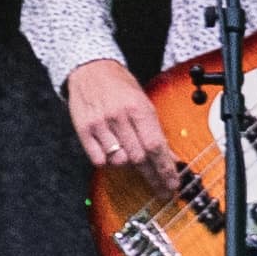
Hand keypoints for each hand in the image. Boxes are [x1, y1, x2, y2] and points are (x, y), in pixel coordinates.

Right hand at [64, 57, 170, 182]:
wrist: (90, 69)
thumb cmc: (120, 85)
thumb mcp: (144, 102)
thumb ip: (156, 130)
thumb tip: (171, 158)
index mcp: (138, 108)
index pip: (156, 146)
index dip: (166, 169)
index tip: (172, 184)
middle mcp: (119, 116)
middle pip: (138, 157)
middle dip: (152, 175)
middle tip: (160, 186)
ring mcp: (100, 124)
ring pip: (119, 161)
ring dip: (128, 164)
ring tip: (131, 156)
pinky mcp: (83, 130)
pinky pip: (99, 159)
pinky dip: (108, 161)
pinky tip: (112, 153)